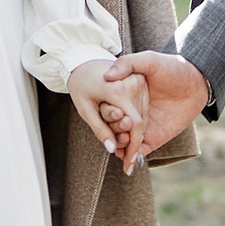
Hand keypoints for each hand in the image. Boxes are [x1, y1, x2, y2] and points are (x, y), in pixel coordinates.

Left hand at [67, 58, 147, 173]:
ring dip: (137, 134)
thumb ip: (99, 129)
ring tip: (126, 150)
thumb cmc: (81, 84)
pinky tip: (129, 134)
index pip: (133, 125)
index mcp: (117, 90)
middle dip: (135, 144)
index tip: (129, 165)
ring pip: (144, 116)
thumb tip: (111, 150)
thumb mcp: (84, 108)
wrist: (85, 60)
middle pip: (140, 123)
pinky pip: (143, 107)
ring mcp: (139, 82)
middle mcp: (133, 85)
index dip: (133, 147)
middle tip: (127, 162)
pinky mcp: (141, 81)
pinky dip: (138, 122)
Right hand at [105, 49, 212, 158]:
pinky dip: (132, 158)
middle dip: (112, 133)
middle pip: (113, 128)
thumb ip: (128, 63)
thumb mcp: (149, 60)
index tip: (109, 113)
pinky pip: (139, 152)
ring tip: (124, 144)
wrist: (197, 82)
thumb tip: (106, 77)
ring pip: (124, 143)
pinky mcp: (153, 139)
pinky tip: (131, 159)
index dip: (105, 113)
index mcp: (124, 96)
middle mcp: (130, 113)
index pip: (107, 109)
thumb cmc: (172, 68)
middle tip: (121, 129)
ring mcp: (141, 127)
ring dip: (121, 147)